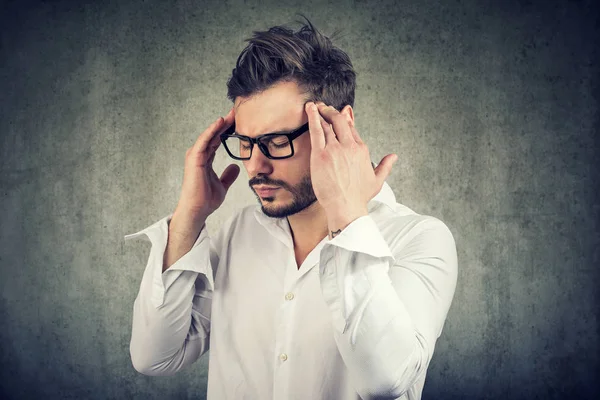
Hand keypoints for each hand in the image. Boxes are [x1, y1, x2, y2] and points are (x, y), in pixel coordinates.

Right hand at [176, 108, 239, 218]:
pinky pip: (204, 140)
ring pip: (209, 135)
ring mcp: (196, 155)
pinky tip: (220, 122)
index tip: (238, 122)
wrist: (198, 210)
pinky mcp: (194, 158)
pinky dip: (212, 130)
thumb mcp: (222, 185)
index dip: (227, 131)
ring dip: (220, 124)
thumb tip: (236, 167)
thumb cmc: (206, 200)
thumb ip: (228, 176)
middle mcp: (199, 155)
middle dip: (225, 123)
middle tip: (236, 112)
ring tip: (231, 113)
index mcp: (205, 159)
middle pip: (213, 135)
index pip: (217, 141)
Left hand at [304, 101, 397, 217]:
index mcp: (362, 150)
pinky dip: (313, 118)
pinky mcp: (321, 155)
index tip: (338, 115)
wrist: (346, 207)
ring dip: (320, 113)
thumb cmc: (359, 197)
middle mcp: (350, 146)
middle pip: (339, 121)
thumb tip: (394, 156)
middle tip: (323, 108)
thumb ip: (385, 166)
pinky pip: (316, 131)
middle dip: (331, 112)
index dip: (343, 120)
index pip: (351, 129)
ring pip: (327, 124)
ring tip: (314, 107)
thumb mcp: (377, 180)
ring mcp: (335, 149)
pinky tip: (309, 109)